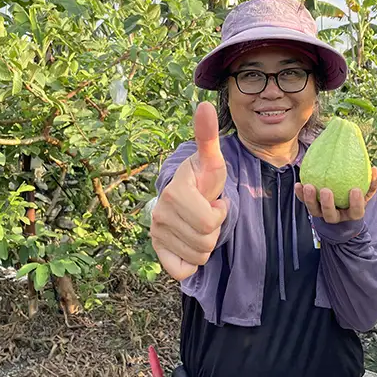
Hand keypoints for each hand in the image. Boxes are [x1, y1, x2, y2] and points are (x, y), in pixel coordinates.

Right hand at [150, 101, 228, 280]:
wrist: (188, 195)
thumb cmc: (204, 179)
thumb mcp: (212, 160)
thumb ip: (208, 135)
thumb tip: (205, 104)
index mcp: (174, 191)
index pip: (210, 222)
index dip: (220, 214)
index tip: (214, 201)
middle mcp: (159, 212)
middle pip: (205, 242)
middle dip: (214, 230)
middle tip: (208, 215)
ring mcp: (155, 232)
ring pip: (197, 257)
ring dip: (206, 245)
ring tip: (199, 225)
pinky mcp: (156, 249)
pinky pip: (180, 271)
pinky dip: (190, 263)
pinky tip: (189, 244)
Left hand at [294, 166, 376, 224]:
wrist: (343, 201)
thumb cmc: (356, 193)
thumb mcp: (366, 189)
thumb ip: (371, 182)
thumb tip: (376, 170)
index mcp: (351, 213)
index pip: (356, 212)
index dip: (356, 204)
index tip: (355, 190)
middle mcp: (336, 216)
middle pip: (330, 216)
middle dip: (327, 205)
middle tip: (326, 190)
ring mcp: (322, 213)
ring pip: (315, 211)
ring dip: (310, 200)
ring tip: (308, 186)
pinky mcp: (313, 206)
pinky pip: (304, 202)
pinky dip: (300, 195)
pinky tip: (299, 184)